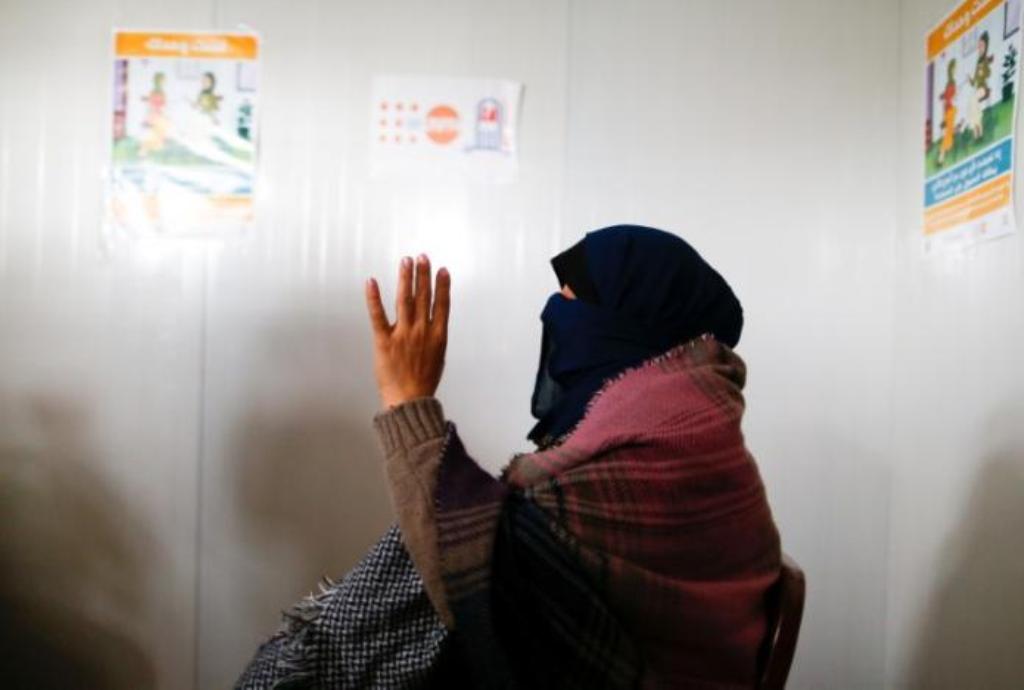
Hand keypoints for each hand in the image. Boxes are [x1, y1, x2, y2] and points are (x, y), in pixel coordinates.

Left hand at [365, 255, 450, 408]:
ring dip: (406, 278)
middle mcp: (422, 331)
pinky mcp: (384, 341)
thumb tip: (433, 323)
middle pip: (424, 297)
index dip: (442, 285)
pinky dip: (374, 297)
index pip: (442, 304)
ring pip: (405, 300)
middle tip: (422, 257)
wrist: (409, 401)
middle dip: (423, 275)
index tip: (441, 270)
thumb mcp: (438, 358)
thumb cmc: (424, 383)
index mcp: (438, 336)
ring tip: (406, 261)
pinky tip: (372, 282)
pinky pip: (378, 315)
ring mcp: (403, 334)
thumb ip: (435, 338)